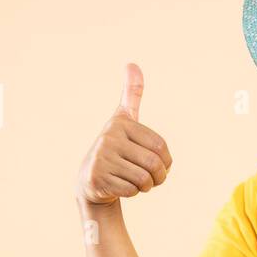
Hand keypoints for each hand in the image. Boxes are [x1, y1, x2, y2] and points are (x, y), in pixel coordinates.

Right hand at [76, 63, 172, 206]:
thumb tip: (132, 63)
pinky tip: (121, 186)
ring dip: (145, 186)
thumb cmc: (116, 148)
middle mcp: (109, 137)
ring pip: (143, 179)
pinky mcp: (97, 178)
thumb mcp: (124, 120)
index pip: (160, 147)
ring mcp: (101, 157)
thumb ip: (131, 95)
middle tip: (152, 180)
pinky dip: (132, 193)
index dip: (166, 162)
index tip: (159, 165)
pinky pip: (131, 190)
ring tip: (136, 182)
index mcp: (121, 123)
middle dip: (158, 177)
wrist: (90, 179)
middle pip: (153, 164)